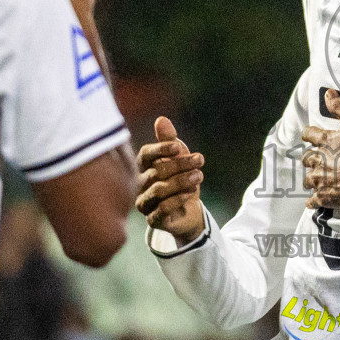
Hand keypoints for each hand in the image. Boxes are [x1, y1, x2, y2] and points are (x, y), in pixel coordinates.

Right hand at [136, 117, 206, 245]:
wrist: (189, 212)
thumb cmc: (181, 180)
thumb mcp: (180, 159)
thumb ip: (170, 140)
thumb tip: (161, 119)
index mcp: (144, 167)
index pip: (145, 155)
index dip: (161, 149)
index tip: (179, 147)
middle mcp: (140, 185)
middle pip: (156, 171)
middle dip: (180, 164)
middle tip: (200, 160)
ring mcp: (144, 203)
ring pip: (158, 190)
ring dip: (181, 181)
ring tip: (199, 176)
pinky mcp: (153, 220)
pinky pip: (161, 210)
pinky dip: (178, 199)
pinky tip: (192, 193)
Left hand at [300, 89, 339, 220]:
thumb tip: (327, 92)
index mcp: (323, 142)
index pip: (307, 134)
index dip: (310, 135)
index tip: (314, 138)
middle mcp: (317, 161)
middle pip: (306, 159)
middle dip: (312, 159)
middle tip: (324, 161)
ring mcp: (319, 180)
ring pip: (307, 180)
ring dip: (314, 179)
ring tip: (325, 179)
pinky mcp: (323, 197)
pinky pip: (312, 201)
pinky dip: (314, 201)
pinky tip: (319, 199)